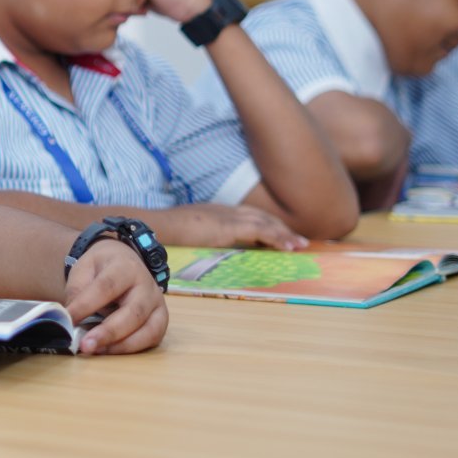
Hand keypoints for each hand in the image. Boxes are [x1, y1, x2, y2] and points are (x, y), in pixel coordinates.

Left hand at [64, 240, 166, 354]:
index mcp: (126, 267)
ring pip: (148, 330)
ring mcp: (157, 304)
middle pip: (133, 312)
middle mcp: (147, 286)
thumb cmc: (102, 269)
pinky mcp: (161, 321)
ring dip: (121, 345)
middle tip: (85, 345)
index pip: (106, 287)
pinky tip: (109, 350)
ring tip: (96, 350)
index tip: (68, 320)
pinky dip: (130, 348)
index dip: (86, 306)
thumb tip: (69, 319)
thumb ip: (77, 292)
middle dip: (108, 332)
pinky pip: (151, 339)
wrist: (124, 262)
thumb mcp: (84, 269)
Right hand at [154, 203, 308, 249]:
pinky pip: (261, 232)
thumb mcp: (185, 231)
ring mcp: (227, 217)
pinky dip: (277, 238)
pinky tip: (289, 246)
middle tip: (298, 239)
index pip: (247, 214)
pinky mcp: (229, 227)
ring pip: (265, 223)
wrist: (156, 226)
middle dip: (280, 228)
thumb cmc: (164, 232)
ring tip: (300, 245)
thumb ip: (198, 235)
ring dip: (284, 234)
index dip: (265, 223)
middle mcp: (225, 210)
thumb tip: (202, 244)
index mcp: (215, 211)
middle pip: (260, 216)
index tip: (278, 232)